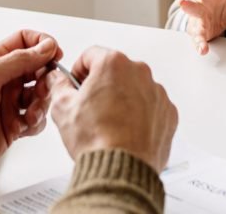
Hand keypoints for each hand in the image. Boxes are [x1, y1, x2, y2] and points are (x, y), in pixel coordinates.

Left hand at [0, 29, 63, 173]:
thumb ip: (19, 60)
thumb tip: (45, 46)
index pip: (25, 42)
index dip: (43, 45)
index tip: (55, 54)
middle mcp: (4, 79)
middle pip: (38, 69)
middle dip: (45, 78)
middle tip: (43, 88)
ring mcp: (10, 102)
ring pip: (40, 95)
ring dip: (41, 103)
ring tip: (30, 112)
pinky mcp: (14, 124)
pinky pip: (37, 119)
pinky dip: (36, 122)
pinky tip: (23, 126)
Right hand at [49, 47, 177, 171]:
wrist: (120, 170)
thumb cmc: (97, 140)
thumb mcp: (63, 108)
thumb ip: (58, 86)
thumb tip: (57, 80)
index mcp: (113, 64)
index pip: (91, 54)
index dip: (79, 69)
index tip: (77, 83)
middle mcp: (139, 73)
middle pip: (116, 70)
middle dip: (102, 84)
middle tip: (90, 106)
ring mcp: (157, 93)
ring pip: (135, 88)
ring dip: (123, 99)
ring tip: (109, 123)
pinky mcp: (168, 113)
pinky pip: (151, 106)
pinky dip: (140, 115)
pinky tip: (126, 130)